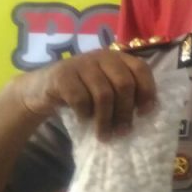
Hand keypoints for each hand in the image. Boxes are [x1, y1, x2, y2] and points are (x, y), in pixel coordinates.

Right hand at [13, 49, 155, 139]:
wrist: (42, 89)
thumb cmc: (83, 91)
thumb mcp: (106, 87)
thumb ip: (125, 92)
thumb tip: (148, 112)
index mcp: (117, 58)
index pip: (141, 69)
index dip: (147, 91)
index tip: (144, 113)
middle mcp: (101, 56)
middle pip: (124, 84)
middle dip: (125, 111)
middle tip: (123, 131)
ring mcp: (81, 64)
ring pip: (104, 94)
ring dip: (106, 119)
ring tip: (105, 135)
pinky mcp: (62, 76)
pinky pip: (80, 99)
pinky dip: (85, 114)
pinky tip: (83, 120)